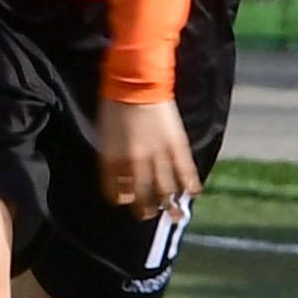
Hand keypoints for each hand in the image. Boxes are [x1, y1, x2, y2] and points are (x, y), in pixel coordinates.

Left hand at [99, 95, 201, 213]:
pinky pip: (185, 170)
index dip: (122, 201)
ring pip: (165, 188)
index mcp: (115, 160)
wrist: (135, 81)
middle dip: (145, 210)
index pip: (117, 193)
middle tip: (148, 216)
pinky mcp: (176, 144)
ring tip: (173, 215)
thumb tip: (120, 182)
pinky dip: (190, 184)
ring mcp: (158, 154)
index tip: (127, 202)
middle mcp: (136, 163)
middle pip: (142, 196)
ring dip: (169, 205)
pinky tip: (193, 193)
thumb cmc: (115, 106)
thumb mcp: (105, 136)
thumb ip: (110, 161)